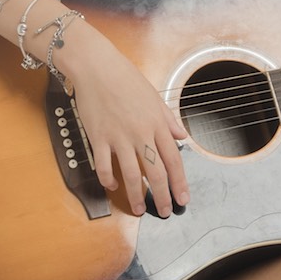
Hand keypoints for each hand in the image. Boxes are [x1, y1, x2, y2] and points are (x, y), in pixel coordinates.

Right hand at [56, 24, 188, 216]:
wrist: (97, 67)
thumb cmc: (126, 79)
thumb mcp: (154, 97)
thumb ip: (168, 119)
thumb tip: (182, 136)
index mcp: (157, 124)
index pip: (174, 159)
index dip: (180, 182)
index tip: (183, 198)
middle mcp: (141, 133)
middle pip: (156, 172)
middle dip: (162, 195)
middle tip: (165, 212)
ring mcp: (119, 137)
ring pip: (132, 174)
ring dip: (136, 195)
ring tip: (139, 210)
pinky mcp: (98, 137)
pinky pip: (104, 165)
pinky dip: (108, 179)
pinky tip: (113, 186)